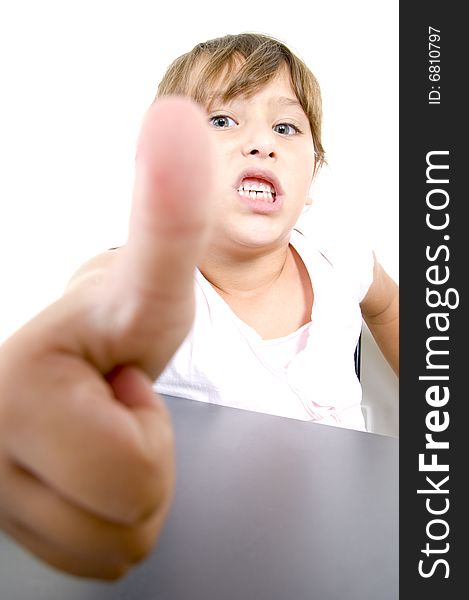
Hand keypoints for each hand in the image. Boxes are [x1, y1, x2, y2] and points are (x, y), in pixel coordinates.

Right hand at [0, 97, 212, 578]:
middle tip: (120, 412)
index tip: (160, 206)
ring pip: (118, 545)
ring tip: (103, 439)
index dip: (147, 255)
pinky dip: (109, 525)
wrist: (67, 372)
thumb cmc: (113, 333)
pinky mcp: (1, 519)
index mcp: (31, 369)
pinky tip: (85, 472)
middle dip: (150, 461)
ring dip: (131, 496)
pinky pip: (99, 562)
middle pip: (133, 500)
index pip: (123, 349)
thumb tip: (176, 120)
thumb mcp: (151, 288)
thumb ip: (167, 217)